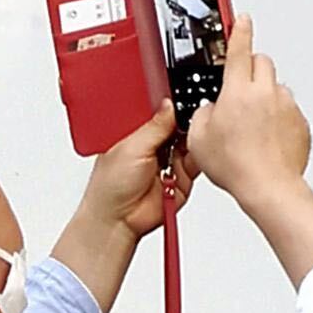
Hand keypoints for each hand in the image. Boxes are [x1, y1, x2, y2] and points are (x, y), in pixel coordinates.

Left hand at [48, 104, 187, 312]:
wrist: (119, 220)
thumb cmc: (110, 186)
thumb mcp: (131, 147)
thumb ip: (155, 126)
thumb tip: (170, 104)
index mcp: (138, 131)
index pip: (159, 110)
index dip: (171, 103)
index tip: (183, 92)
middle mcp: (155, 143)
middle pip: (179, 123)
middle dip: (186, 118)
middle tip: (192, 111)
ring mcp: (170, 159)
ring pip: (192, 139)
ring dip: (195, 136)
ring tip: (194, 131)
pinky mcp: (184, 175)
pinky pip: (199, 160)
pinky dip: (201, 154)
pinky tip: (199, 148)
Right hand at [184, 15, 312, 209]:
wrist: (268, 187)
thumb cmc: (237, 166)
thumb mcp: (199, 137)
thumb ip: (203, 114)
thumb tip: (210, 109)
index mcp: (238, 91)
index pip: (240, 49)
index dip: (239, 30)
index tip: (242, 19)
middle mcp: (266, 93)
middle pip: (262, 62)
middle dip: (250, 69)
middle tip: (239, 88)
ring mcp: (287, 107)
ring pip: (276, 87)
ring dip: (265, 95)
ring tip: (252, 123)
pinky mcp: (301, 122)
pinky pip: (288, 109)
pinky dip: (279, 116)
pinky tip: (266, 137)